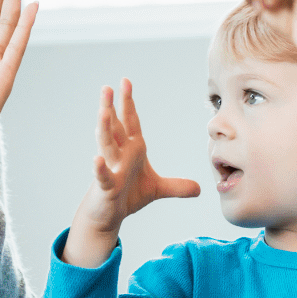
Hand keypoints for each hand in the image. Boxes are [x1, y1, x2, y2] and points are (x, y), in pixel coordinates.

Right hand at [63, 79, 199, 265]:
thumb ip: (177, 186)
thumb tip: (199, 188)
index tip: (125, 82)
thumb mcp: (157, 189)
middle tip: (107, 87)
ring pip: (106, 146)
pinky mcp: (105, 187)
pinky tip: (96, 159)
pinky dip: (100, 168)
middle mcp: (119, 155)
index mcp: (131, 150)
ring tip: (103, 111)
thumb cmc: (127, 196)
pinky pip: (103, 176)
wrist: (109, 215)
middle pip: (114, 128)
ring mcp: (111, 169)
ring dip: (104, 129)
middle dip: (110, 107)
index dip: (128, 103)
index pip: (130, 122)